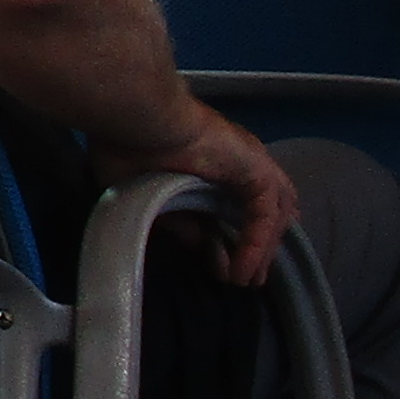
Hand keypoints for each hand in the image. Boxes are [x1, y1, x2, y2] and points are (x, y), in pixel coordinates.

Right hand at [96, 97, 298, 286]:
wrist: (138, 117)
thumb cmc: (127, 144)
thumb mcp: (146, 193)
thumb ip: (177, 219)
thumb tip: (197, 241)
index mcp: (211, 161)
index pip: (237, 204)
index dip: (233, 237)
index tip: (222, 269)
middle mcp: (237, 161)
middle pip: (265, 210)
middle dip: (259, 247)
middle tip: (247, 280)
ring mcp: (250, 163)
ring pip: (272, 215)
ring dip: (261, 250)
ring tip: (246, 281)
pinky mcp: (256, 170)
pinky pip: (265, 217)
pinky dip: (256, 246)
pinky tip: (240, 270)